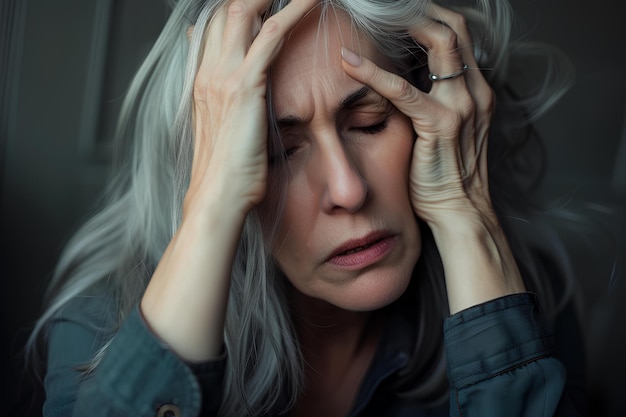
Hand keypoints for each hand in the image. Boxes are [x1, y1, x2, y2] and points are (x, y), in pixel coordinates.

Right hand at [185, 0, 316, 219]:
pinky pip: (271, 34)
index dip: (237, 12)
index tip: (262, 5)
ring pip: (244, 11)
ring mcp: (222, 75)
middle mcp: (208, 71)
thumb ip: (233, 108)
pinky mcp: (244, 86)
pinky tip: (314, 0)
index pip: (214, 28)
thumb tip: (246, 98)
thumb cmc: (227, 174)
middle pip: (225, 11)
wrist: (217, 197)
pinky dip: (294, 10)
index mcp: (203, 82)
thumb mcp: (226, 134)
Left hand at [342, 5, 493, 226]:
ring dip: (404, 24)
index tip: (400, 11)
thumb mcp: (444, 130)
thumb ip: (433, 101)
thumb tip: (405, 80)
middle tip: (387, 6)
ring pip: (439, 43)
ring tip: (372, 15)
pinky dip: (373, 73)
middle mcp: (474, 92)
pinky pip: (403, 90)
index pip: (458, 36)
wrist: (460, 211)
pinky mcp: (439, 125)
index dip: (431, 16)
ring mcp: (460, 106)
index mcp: (476, 91)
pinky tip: (348, 63)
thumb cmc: (444, 174)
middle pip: (454, 28)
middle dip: (421, 10)